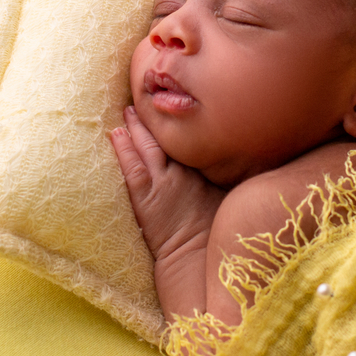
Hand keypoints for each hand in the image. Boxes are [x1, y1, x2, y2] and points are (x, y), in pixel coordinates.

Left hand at [111, 106, 225, 264]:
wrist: (199, 258)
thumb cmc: (219, 230)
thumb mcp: (232, 196)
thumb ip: (228, 173)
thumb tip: (240, 156)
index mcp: (207, 167)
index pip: (191, 136)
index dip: (183, 118)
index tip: (174, 101)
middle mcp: (185, 169)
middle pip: (167, 135)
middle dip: (156, 116)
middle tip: (146, 96)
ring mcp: (163, 181)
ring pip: (147, 146)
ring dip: (136, 127)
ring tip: (128, 111)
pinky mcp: (145, 196)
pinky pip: (131, 166)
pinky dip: (123, 149)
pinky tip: (115, 134)